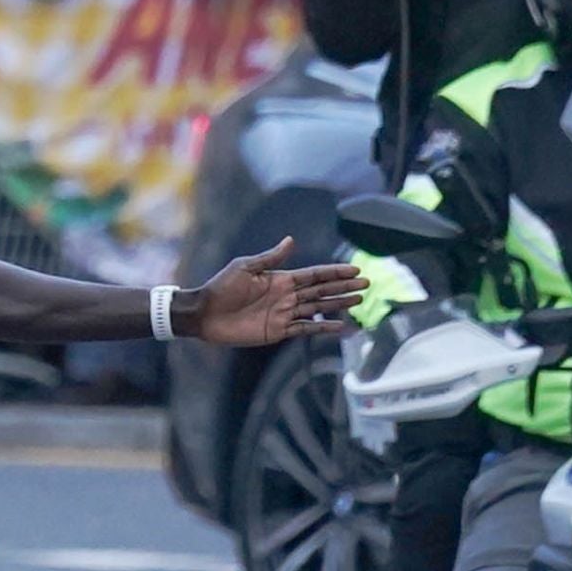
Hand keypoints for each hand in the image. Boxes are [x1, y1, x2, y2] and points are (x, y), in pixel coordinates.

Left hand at [192, 238, 367, 346]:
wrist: (204, 314)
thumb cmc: (221, 287)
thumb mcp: (245, 267)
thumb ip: (271, 258)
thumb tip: (292, 240)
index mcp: (280, 279)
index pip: (314, 275)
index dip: (334, 272)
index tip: (355, 269)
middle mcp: (286, 296)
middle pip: (321, 291)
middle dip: (343, 287)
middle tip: (366, 285)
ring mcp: (284, 314)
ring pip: (318, 308)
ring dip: (338, 304)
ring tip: (358, 300)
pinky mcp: (278, 330)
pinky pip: (306, 328)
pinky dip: (324, 328)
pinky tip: (341, 326)